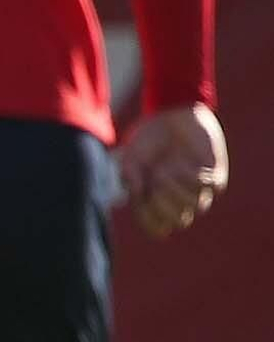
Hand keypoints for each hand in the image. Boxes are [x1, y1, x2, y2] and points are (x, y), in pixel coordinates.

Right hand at [119, 103, 227, 239]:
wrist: (171, 113)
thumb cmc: (148, 138)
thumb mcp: (130, 157)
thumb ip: (128, 177)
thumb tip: (135, 194)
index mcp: (158, 201)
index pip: (159, 228)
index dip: (150, 220)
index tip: (142, 200)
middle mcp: (180, 199)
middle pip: (180, 221)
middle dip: (164, 205)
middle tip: (153, 182)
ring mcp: (199, 189)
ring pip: (197, 206)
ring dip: (177, 189)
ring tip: (164, 169)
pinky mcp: (214, 175)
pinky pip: (209, 187)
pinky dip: (191, 176)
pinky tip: (180, 161)